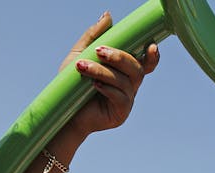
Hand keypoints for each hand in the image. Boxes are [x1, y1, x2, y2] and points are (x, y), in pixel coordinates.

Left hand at [61, 13, 159, 136]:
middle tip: (99, 51)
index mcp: (123, 72)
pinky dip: (107, 89)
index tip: (151, 46)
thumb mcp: (79, 54)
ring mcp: (127, 101)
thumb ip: (94, 36)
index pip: (145, 63)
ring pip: (125, 82)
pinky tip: (94, 85)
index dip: (152, 56)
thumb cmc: (71, 84)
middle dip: (119, 57)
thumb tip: (109, 16)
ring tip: (83, 67)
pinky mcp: (120, 114)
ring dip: (104, 72)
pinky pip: (122, 99)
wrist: (62, 111)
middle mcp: (129, 86)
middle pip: (137, 69)